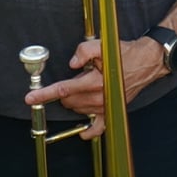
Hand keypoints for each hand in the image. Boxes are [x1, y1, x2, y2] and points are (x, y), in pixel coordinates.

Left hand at [24, 35, 162, 137]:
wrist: (146, 62)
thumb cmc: (124, 54)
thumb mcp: (102, 45)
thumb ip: (83, 51)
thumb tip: (71, 63)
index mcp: (95, 81)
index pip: (63, 89)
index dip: (44, 94)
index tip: (30, 98)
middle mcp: (100, 97)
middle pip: (68, 101)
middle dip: (63, 91)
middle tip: (74, 78)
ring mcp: (106, 107)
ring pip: (78, 110)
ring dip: (75, 101)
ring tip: (85, 87)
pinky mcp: (112, 111)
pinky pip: (98, 128)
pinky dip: (88, 131)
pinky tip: (82, 131)